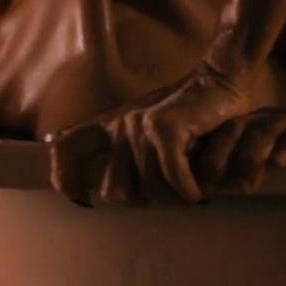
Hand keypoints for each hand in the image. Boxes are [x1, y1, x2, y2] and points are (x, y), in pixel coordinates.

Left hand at [49, 66, 250, 205]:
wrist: (220, 82)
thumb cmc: (191, 116)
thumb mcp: (152, 132)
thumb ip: (129, 154)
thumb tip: (108, 191)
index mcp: (111, 126)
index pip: (64, 149)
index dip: (65, 179)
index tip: (82, 202)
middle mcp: (120, 125)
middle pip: (114, 191)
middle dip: (143, 202)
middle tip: (168, 198)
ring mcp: (140, 125)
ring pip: (148, 188)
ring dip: (172, 198)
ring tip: (189, 192)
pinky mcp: (165, 128)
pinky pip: (171, 176)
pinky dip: (186, 189)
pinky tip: (196, 192)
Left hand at [189, 109, 285, 194]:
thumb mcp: (259, 178)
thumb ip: (234, 180)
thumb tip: (199, 197)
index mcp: (250, 128)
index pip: (222, 133)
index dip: (210, 155)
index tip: (202, 183)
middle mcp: (269, 119)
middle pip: (239, 128)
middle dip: (225, 155)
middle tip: (219, 183)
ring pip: (267, 129)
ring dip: (253, 155)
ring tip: (249, 182)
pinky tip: (282, 162)